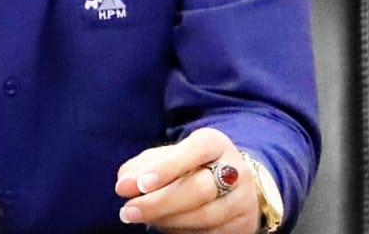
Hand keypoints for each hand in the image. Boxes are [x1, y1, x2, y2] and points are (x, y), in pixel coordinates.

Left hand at [115, 127, 259, 233]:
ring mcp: (242, 201)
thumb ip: (143, 167)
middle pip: (200, 189)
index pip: (196, 150)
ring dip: (167, 220)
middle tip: (128, 211)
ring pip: (204, 216)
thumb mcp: (168, 158)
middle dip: (160, 202)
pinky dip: (181, 232)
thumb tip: (124, 184)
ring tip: (141, 218)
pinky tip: (164, 226)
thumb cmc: (191, 167)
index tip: (140, 184)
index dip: (168, 167)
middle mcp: (235, 170)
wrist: (232, 184)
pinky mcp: (244, 226)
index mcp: (215, 143)